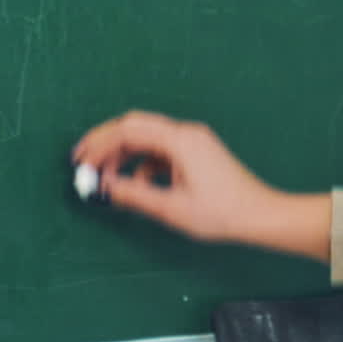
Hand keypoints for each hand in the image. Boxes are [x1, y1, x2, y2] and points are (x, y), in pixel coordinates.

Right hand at [71, 110, 282, 244]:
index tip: (81, 161)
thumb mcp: (172, 208)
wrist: (261, 215)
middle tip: (83, 160)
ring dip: (124, 153)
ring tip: (107, 177)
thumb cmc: (222, 213)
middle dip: (107, 142)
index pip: (129, 131)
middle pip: (135, 126)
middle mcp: (184, 132)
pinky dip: (143, 162)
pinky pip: (161, 149)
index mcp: (179, 140)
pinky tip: (138, 185)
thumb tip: (105, 186)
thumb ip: (135, 194)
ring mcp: (191, 140)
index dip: (100, 144)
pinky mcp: (195, 151)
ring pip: (147, 136)